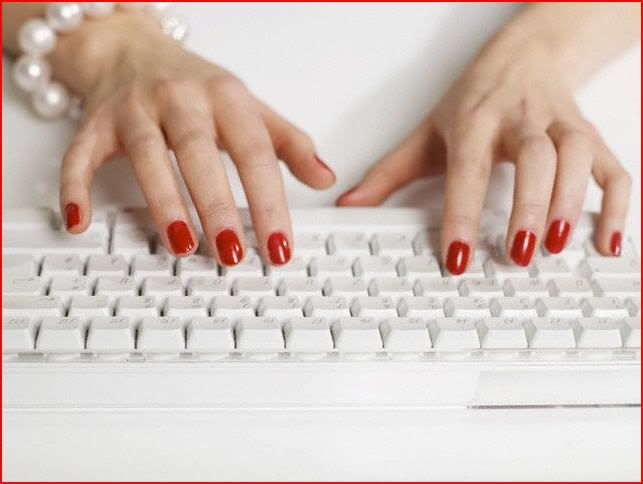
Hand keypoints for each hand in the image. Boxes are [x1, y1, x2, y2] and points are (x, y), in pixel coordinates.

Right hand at [54, 12, 334, 263]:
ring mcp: (135, 110)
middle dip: (217, 205)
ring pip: (146, 154)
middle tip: (233, 253)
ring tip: (181, 245)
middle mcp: (180, 98)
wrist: (132, 48)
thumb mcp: (250, 107)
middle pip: (200, 153)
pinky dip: (75, 188)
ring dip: (163, 201)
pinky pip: (81, 155)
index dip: (269, 200)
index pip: (254, 152)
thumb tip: (324, 177)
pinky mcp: (96, 123)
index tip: (280, 244)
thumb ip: (288, 142)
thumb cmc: (197, 86)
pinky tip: (80, 222)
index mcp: (225, 97)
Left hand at [337, 43, 630, 272]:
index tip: (458, 257)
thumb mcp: (425, 133)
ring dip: (571, 204)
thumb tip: (348, 206)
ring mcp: (560, 126)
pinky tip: (607, 241)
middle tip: (517, 256)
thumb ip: (387, 173)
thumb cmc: (472, 100)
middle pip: (535, 159)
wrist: (525, 56)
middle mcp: (520, 121)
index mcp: (474, 122)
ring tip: (556, 247)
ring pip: (576, 159)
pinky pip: (612, 168)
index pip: (468, 171)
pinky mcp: (589, 135)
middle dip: (528, 208)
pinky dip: (617, 206)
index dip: (462, 215)